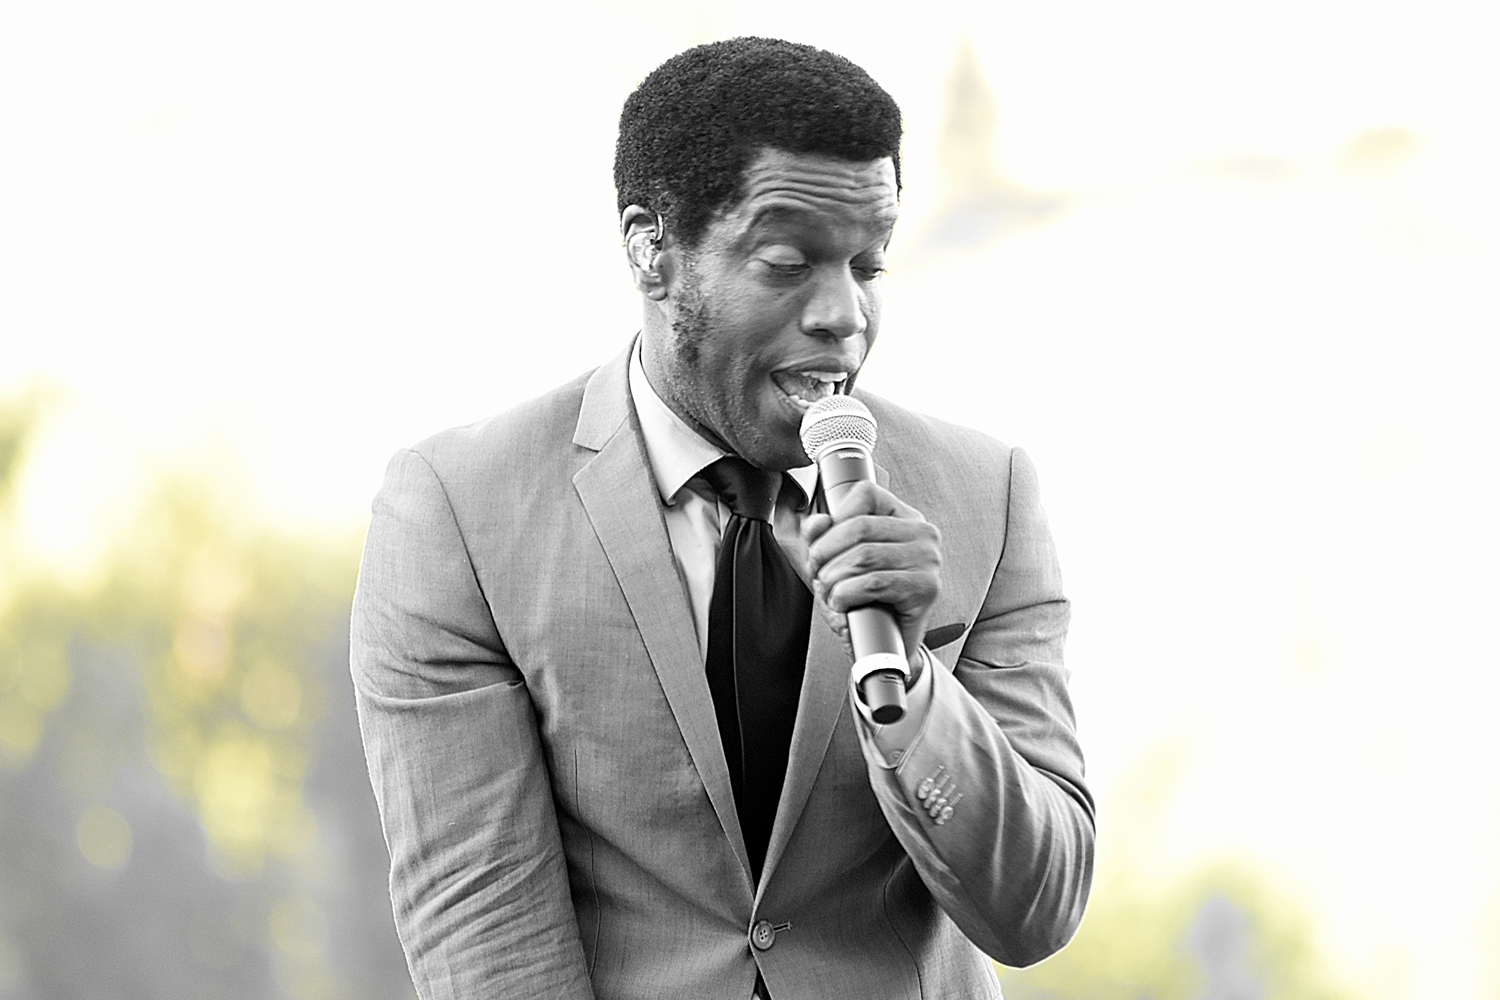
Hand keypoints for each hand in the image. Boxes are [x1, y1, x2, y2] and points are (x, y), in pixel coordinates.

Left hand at [801, 481, 941, 678]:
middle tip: (818, 574)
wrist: (886, 647)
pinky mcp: (926, 589)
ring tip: (830, 592)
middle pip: (859, 526)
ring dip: (833, 577)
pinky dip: (846, 594)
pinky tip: (842, 603)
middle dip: (826, 553)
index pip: (866, 493)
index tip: (822, 545)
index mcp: (904, 518)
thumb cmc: (863, 600)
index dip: (834, 518)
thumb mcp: (837, 561)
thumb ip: (824, 535)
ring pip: (864, 555)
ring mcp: (929, 561)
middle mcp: (923, 534)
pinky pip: (873, 582)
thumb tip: (817, 522)